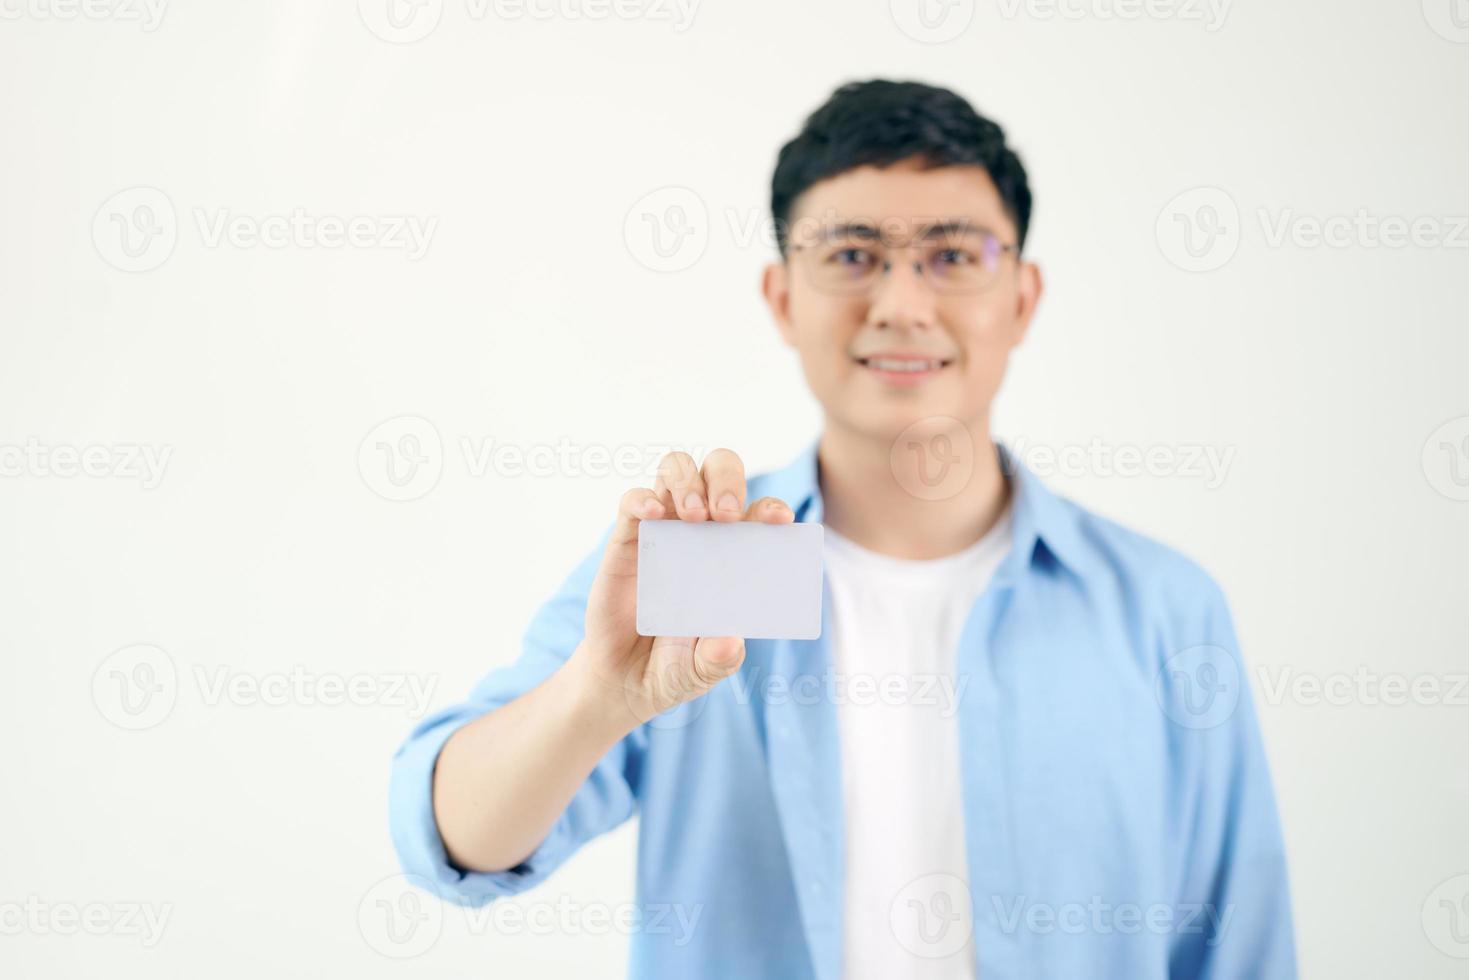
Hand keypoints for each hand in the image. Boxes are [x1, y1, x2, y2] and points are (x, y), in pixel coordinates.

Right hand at [574, 448, 794, 727]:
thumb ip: (718, 659)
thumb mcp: (703, 670)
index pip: (760, 513)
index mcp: (735, 554)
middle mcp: (702, 532)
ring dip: (688, 481)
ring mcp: (664, 530)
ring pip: (676, 470)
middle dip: (728, 480)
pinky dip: (643, 498)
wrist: (625, 680)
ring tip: (694, 516)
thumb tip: (730, 641)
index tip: (779, 522)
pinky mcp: (627, 539)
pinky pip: (632, 501)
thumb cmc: (677, 665)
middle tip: (726, 515)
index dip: (772, 508)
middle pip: (719, 471)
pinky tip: (653, 514)